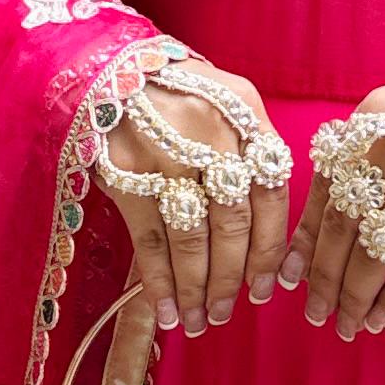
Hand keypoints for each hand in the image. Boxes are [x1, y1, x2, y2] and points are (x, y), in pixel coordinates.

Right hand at [98, 48, 290, 333]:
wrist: (111, 64)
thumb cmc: (180, 90)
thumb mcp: (229, 100)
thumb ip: (254, 150)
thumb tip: (266, 228)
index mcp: (248, 119)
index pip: (273, 197)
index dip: (271, 250)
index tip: (266, 288)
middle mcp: (214, 137)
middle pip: (233, 226)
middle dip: (232, 279)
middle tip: (228, 313)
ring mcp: (168, 156)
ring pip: (192, 240)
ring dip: (197, 289)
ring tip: (199, 320)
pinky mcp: (126, 174)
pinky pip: (150, 240)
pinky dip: (159, 281)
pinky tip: (166, 309)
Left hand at [289, 81, 384, 342]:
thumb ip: (370, 163)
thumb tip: (322, 234)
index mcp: (372, 117)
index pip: (324, 185)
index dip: (306, 236)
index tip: (292, 272)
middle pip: (342, 224)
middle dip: (324, 276)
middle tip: (313, 311)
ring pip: (371, 253)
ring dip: (353, 297)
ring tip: (344, 324)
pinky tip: (380, 319)